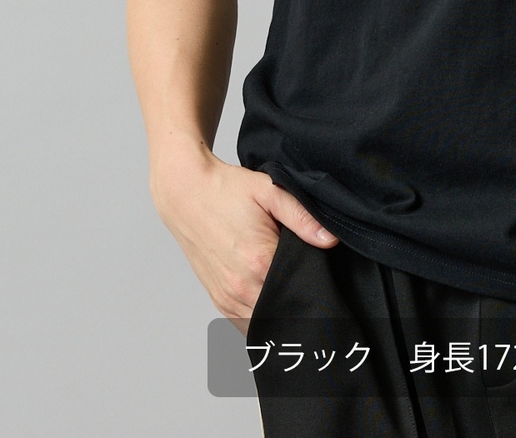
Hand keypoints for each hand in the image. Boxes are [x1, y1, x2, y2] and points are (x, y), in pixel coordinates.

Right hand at [150, 139, 338, 333]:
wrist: (185, 192)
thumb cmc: (226, 190)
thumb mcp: (270, 191)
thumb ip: (303, 217)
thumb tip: (331, 240)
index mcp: (260, 260)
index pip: (300, 290)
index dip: (317, 287)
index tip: (327, 282)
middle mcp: (242, 286)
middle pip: (283, 312)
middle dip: (300, 305)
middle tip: (314, 291)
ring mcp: (227, 297)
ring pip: (264, 325)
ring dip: (280, 314)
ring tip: (294, 295)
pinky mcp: (218, 300)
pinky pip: (245, 324)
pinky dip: (261, 318)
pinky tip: (272, 302)